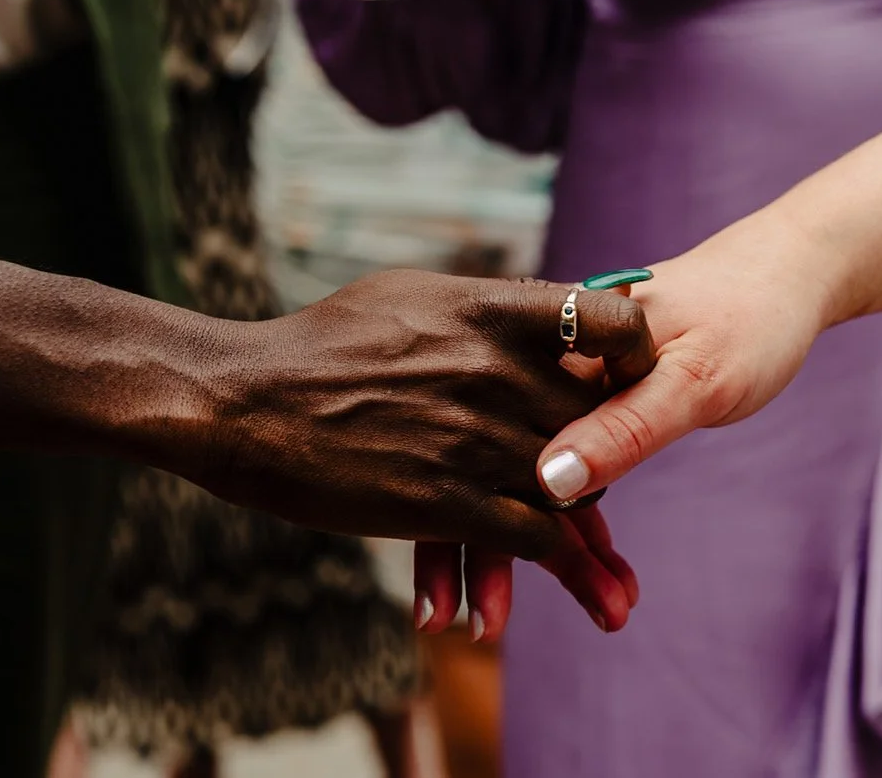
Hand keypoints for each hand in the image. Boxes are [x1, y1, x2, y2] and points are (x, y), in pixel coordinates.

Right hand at [192, 269, 655, 629]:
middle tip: (612, 491)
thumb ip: (475, 308)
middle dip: (608, 456)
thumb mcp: (404, 297)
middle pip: (595, 420)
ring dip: (594, 537)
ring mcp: (476, 437)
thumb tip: (518, 308)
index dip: (635, 353)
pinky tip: (552, 573)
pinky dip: (554, 561)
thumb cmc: (316, 344)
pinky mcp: (447, 501)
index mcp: (489, 311)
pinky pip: (534, 538)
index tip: (628, 378)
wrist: (246, 401)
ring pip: (577, 491)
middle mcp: (497, 371)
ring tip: (617, 584)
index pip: (611, 321)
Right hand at [446, 222, 824, 640]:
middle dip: (497, 555)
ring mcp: (550, 392)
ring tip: (581, 614)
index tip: (491, 590)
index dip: (478, 515)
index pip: (491, 439)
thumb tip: (551, 480)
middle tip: (495, 624)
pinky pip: (553, 479)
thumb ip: (625, 426)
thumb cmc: (743, 316)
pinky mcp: (578, 415)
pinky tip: (584, 580)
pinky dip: (562, 532)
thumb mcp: (694, 377)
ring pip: (518, 481)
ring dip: (534, 554)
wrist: (776, 279)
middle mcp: (535, 365)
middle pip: (496, 466)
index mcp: (547, 341)